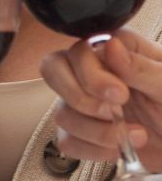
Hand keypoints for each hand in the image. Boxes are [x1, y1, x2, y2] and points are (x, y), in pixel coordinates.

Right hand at [41, 30, 161, 169]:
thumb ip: (141, 67)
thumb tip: (110, 46)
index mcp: (115, 49)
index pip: (78, 50)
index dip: (91, 75)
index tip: (120, 95)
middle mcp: (95, 70)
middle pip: (53, 70)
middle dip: (79, 98)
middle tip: (111, 113)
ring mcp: (87, 101)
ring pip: (60, 111)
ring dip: (94, 132)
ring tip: (129, 137)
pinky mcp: (86, 131)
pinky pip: (66, 139)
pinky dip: (90, 150)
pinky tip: (116, 149)